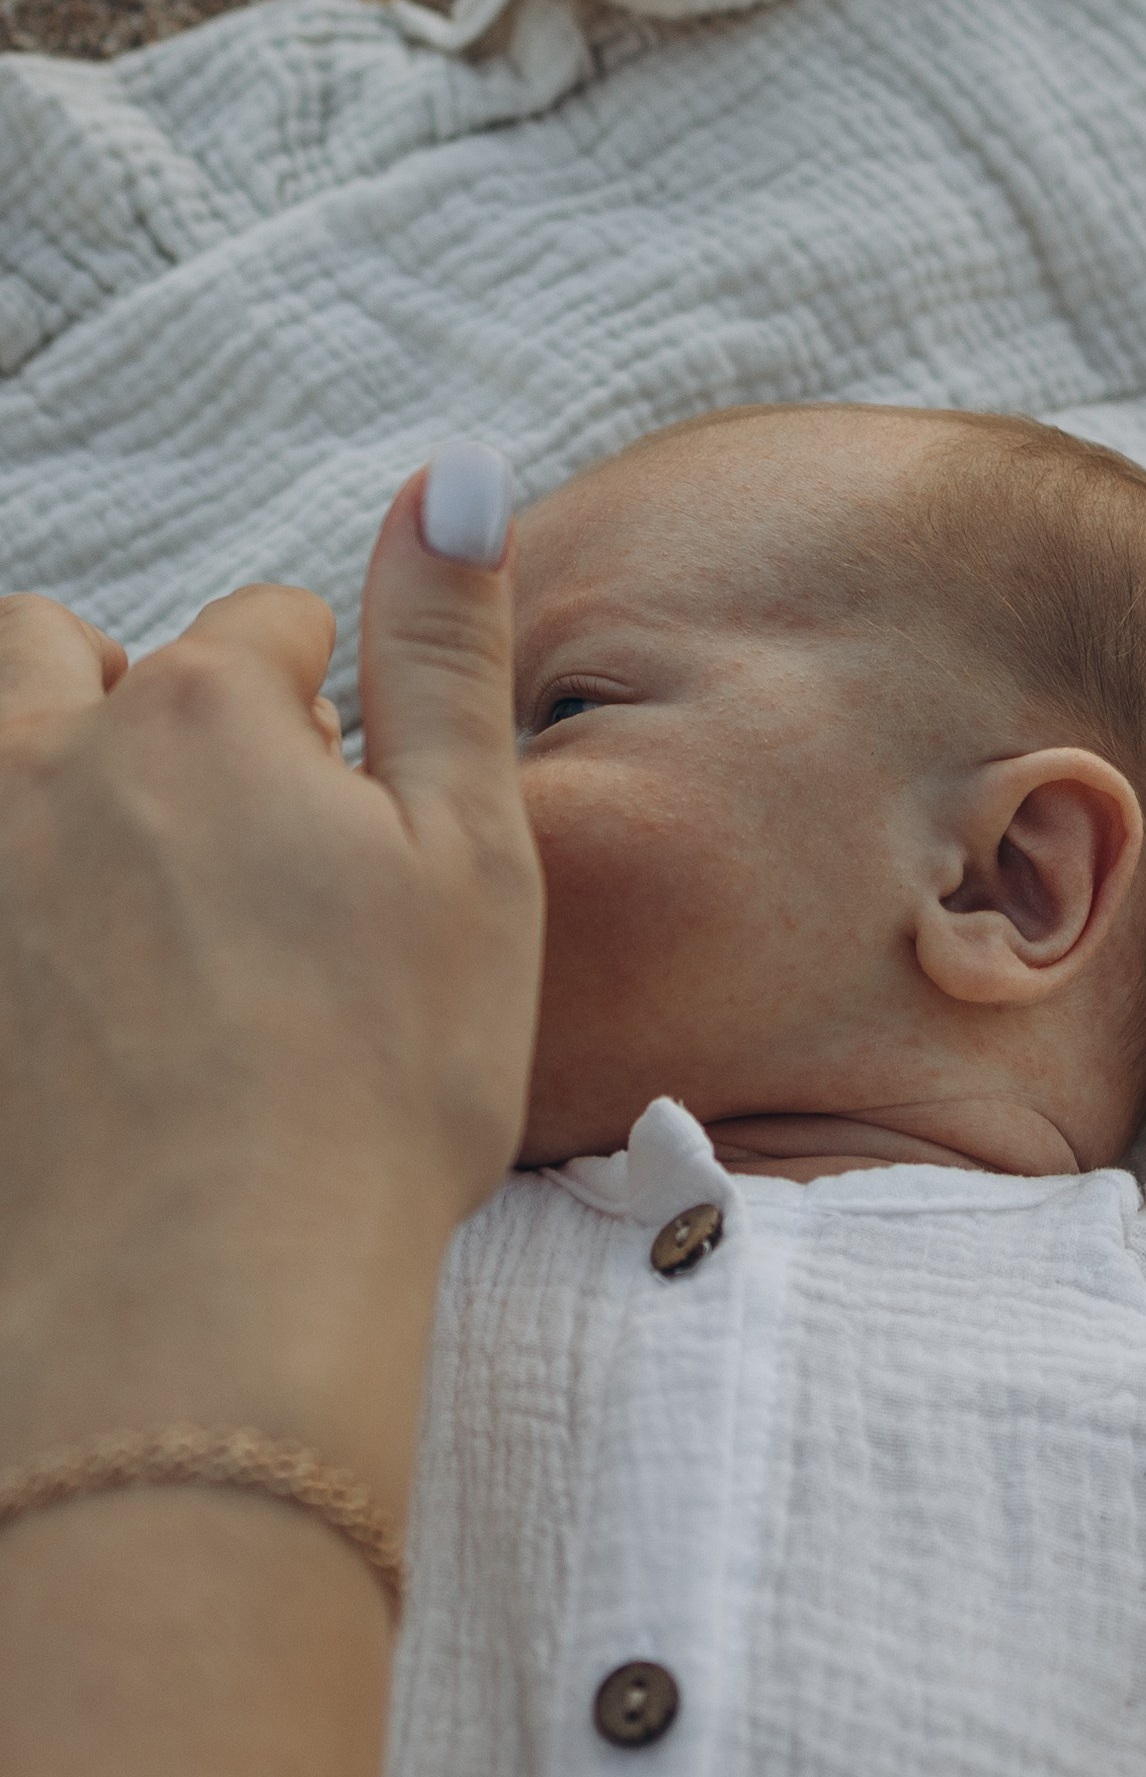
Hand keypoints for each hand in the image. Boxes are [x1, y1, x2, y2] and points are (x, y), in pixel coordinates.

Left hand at [0, 460, 542, 1504]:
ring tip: (121, 893)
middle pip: (59, 651)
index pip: (267, 629)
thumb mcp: (469, 855)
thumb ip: (446, 652)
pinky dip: (18, 916)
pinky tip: (72, 1001)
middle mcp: (48, 759)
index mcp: (202, 712)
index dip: (327, 708)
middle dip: (132, 698)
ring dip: (40, 777)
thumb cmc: (371, 1088)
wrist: (196, 1301)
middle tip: (216, 826)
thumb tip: (459, 474)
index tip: (352, 808)